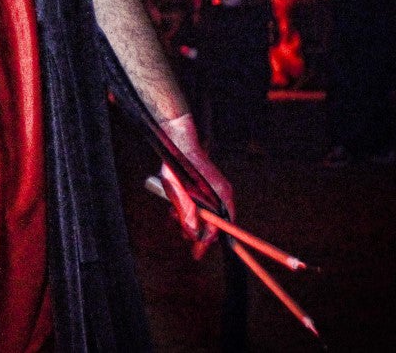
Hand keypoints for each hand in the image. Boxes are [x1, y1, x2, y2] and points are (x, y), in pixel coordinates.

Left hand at [158, 113, 234, 259]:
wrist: (177, 142)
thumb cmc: (179, 166)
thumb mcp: (178, 192)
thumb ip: (187, 213)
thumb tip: (194, 234)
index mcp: (220, 197)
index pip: (219, 228)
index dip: (207, 242)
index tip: (197, 253)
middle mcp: (221, 196)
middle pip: (212, 224)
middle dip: (195, 231)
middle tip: (182, 236)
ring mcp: (215, 191)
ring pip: (204, 215)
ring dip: (189, 220)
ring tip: (174, 220)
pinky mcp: (207, 188)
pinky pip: (201, 205)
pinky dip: (188, 210)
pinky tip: (174, 212)